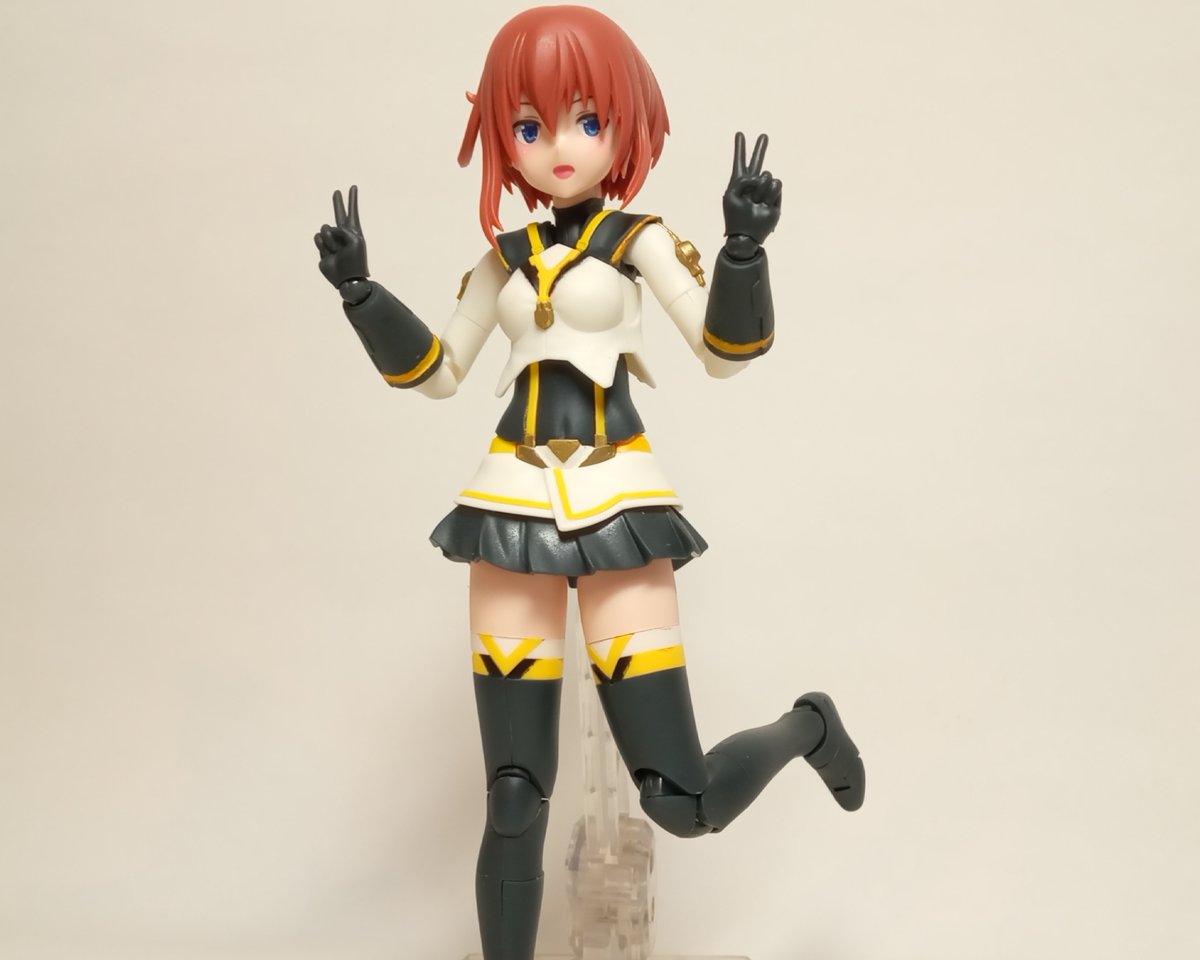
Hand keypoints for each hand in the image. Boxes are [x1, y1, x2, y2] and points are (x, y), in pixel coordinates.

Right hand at [314, 185, 368, 287]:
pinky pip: (318, 238)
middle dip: (338, 203)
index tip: (353, 187)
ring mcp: (332, 241)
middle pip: (338, 214)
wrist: (347, 278)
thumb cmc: (356, 260)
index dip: (352, 200)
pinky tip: (329, 252)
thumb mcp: (356, 240)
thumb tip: (329, 230)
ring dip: (329, 238)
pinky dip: (322, 243)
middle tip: (337, 192)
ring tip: (336, 250)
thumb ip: (344, 229)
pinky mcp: (323, 249)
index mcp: (353, 232)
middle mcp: (342, 234)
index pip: (352, 212)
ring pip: (324, 229)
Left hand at [721, 133, 781, 255]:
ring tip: (755, 200)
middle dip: (760, 148)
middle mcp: (752, 184)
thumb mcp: (730, 196)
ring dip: (761, 187)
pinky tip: (764, 202)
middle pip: (757, 162)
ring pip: (768, 175)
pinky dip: (769, 192)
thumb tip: (758, 177)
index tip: (739, 133)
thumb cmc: (734, 216)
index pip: (739, 161)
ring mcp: (764, 190)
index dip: (740, 148)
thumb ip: (741, 181)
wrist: (746, 234)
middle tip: (763, 135)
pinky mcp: (775, 198)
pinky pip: (776, 184)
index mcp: (739, 182)